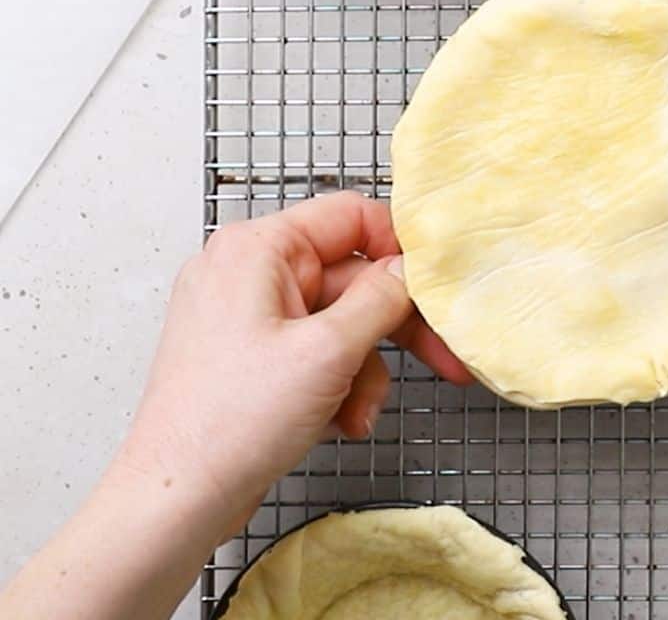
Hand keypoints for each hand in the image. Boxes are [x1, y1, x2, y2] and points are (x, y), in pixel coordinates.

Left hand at [118, 191, 472, 531]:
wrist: (178, 497)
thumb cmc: (232, 421)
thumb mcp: (328, 352)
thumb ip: (381, 299)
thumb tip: (411, 269)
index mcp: (258, 249)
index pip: (349, 217)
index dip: (398, 248)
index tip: (436, 285)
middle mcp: (248, 272)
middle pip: (351, 278)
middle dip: (391, 328)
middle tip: (443, 358)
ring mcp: (248, 316)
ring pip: (340, 323)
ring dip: (363, 370)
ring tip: (358, 413)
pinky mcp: (252, 357)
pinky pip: (316, 352)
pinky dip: (337, 385)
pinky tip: (338, 421)